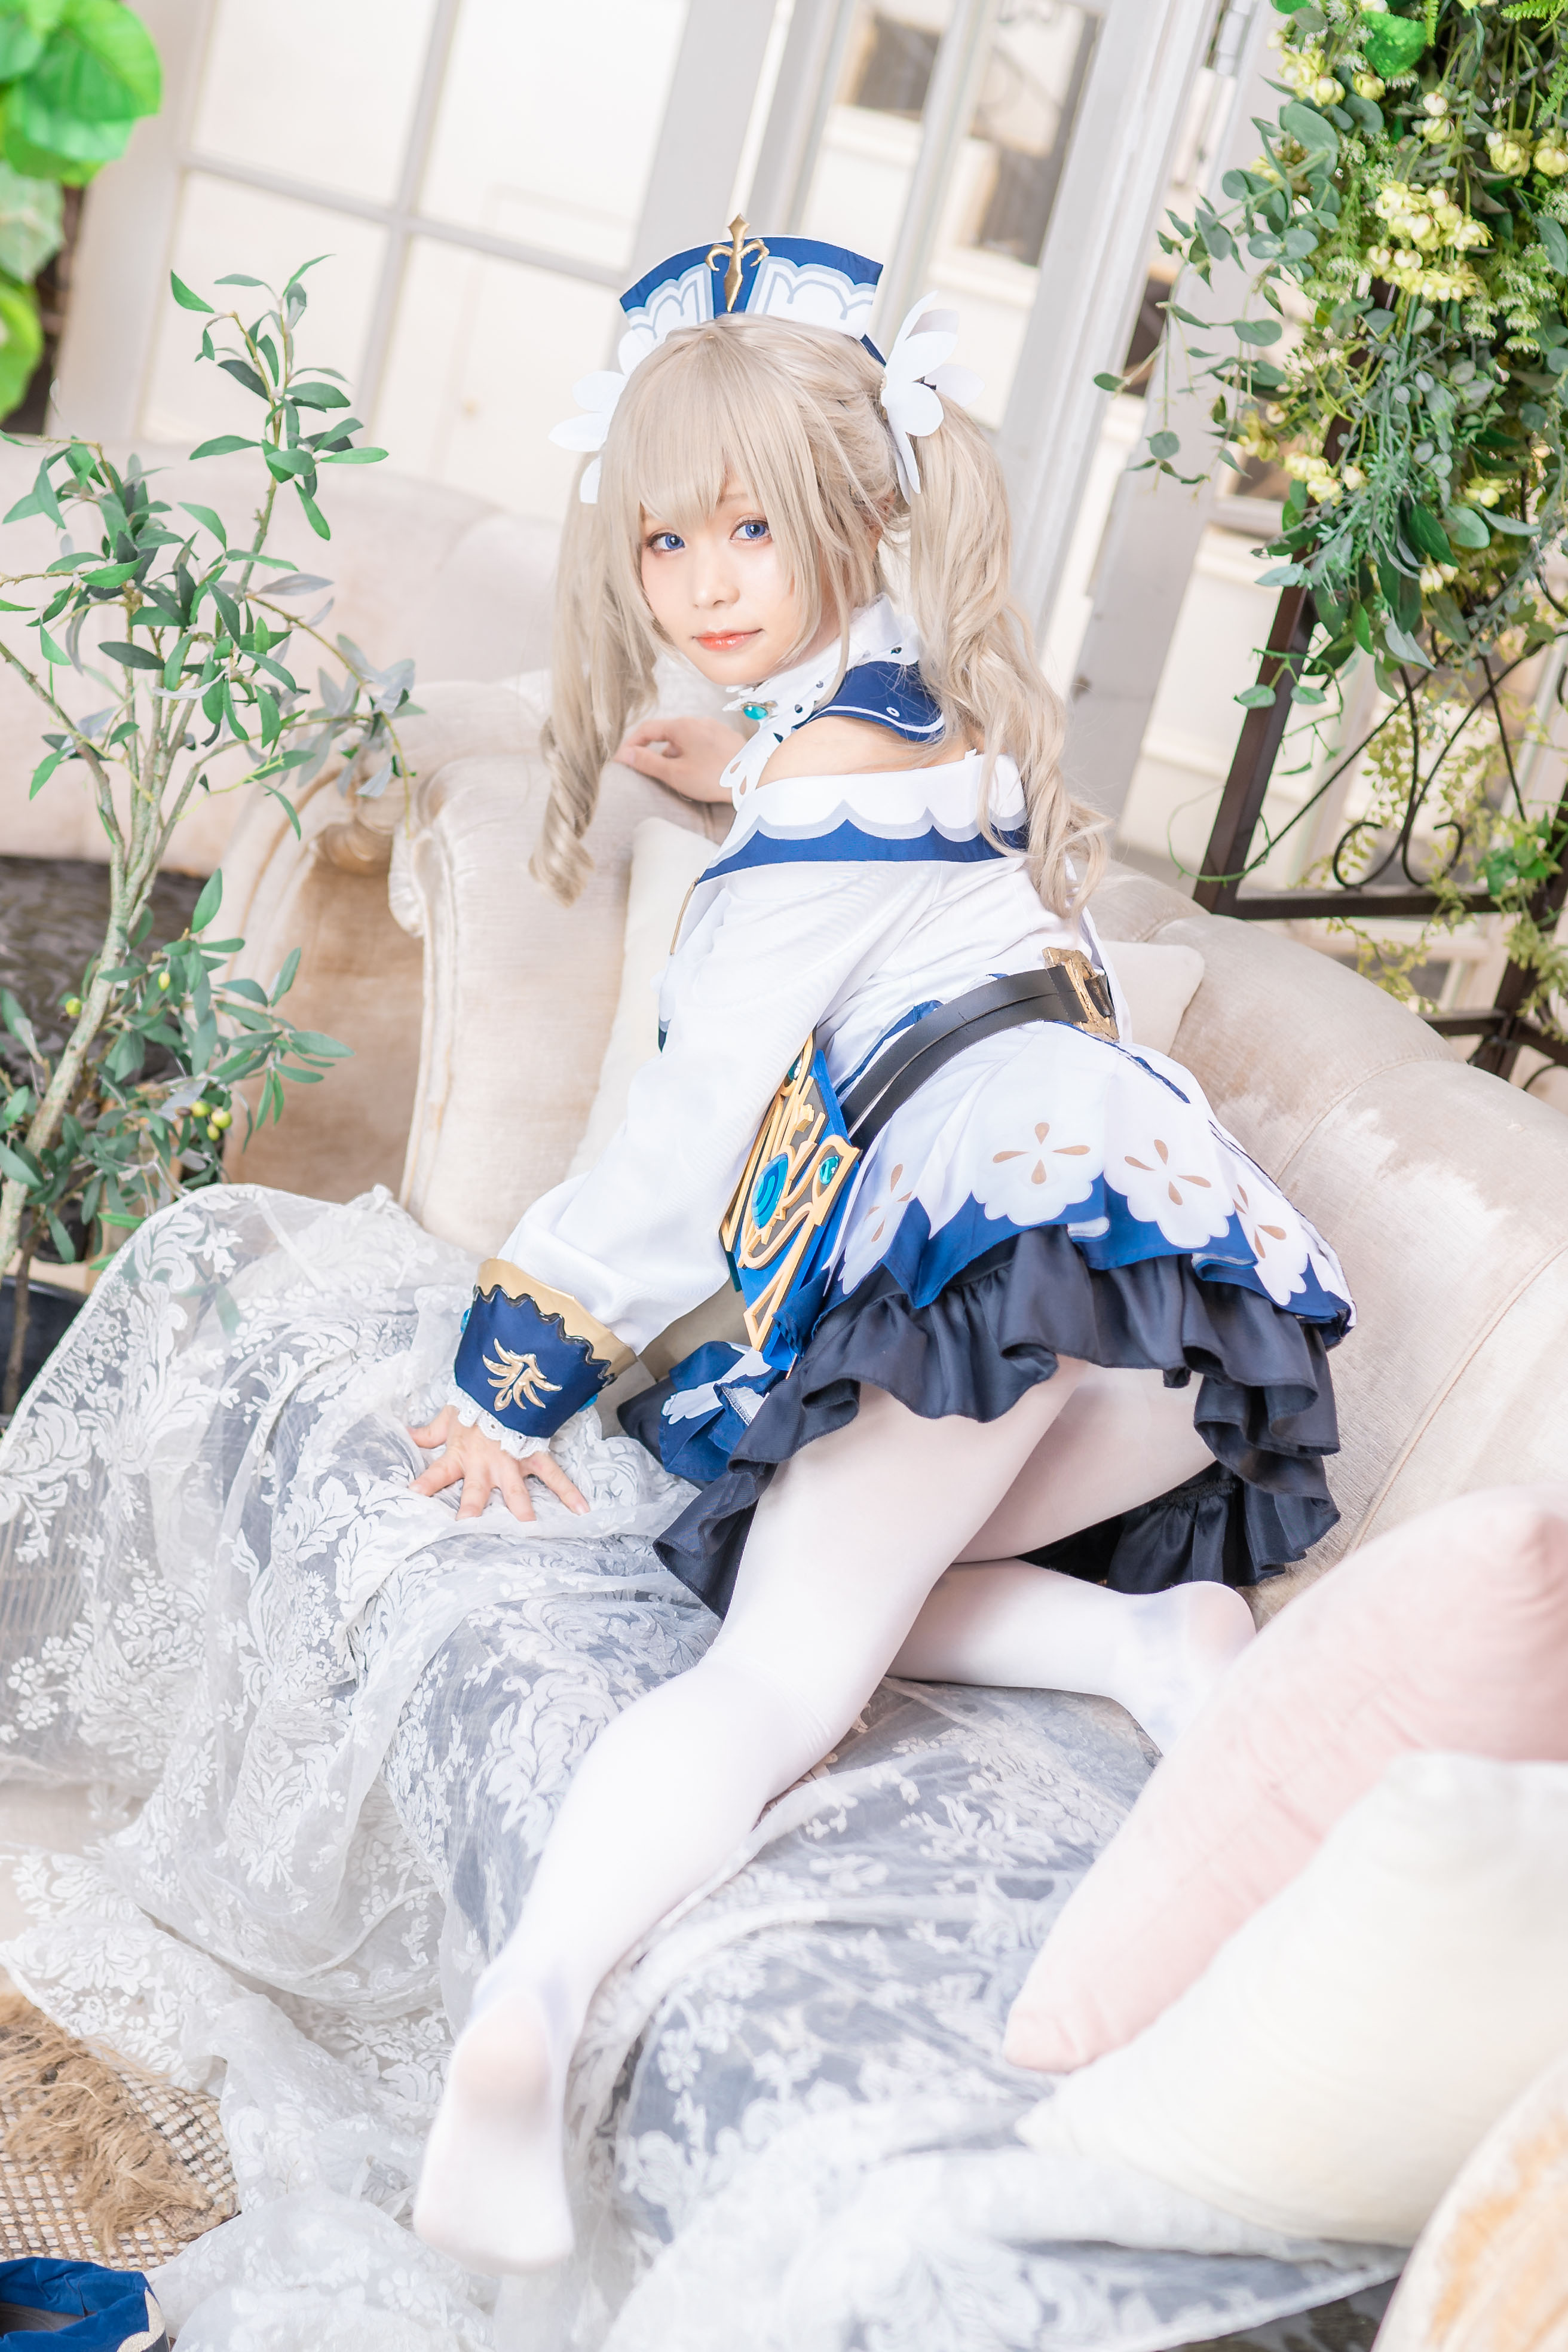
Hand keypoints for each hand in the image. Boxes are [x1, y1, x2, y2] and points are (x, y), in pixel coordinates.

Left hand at [407, 1404, 588, 1521]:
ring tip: (528, 1533)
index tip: (414, 1495)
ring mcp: (512, 1463)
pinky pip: (554, 1476)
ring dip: (521, 1512)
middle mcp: (485, 1465)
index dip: (425, 1484)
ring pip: (516, 1492)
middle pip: (476, 1493)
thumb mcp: (450, 1417)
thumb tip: (405, 1433)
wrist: (506, 1383)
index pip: (438, 1473)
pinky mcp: (534, 1457)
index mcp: (461, 1455)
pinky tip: (581, 1510)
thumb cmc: (476, 1402)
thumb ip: (429, 1432)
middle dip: (472, 1512)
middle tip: (468, 1530)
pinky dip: (569, 1492)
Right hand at [613, 713, 745, 802]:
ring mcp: (715, 729)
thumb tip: (625, 755)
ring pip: (686, 742)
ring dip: (677, 758)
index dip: (631, 744)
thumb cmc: (716, 777)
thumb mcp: (676, 774)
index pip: (646, 729)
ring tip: (682, 781)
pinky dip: (694, 758)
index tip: (623, 760)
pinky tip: (702, 776)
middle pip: (667, 735)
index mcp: (682, 726)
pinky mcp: (727, 740)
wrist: (756, 777)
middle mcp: (699, 722)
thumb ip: (648, 763)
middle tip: (651, 775)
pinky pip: (702, 745)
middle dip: (656, 754)